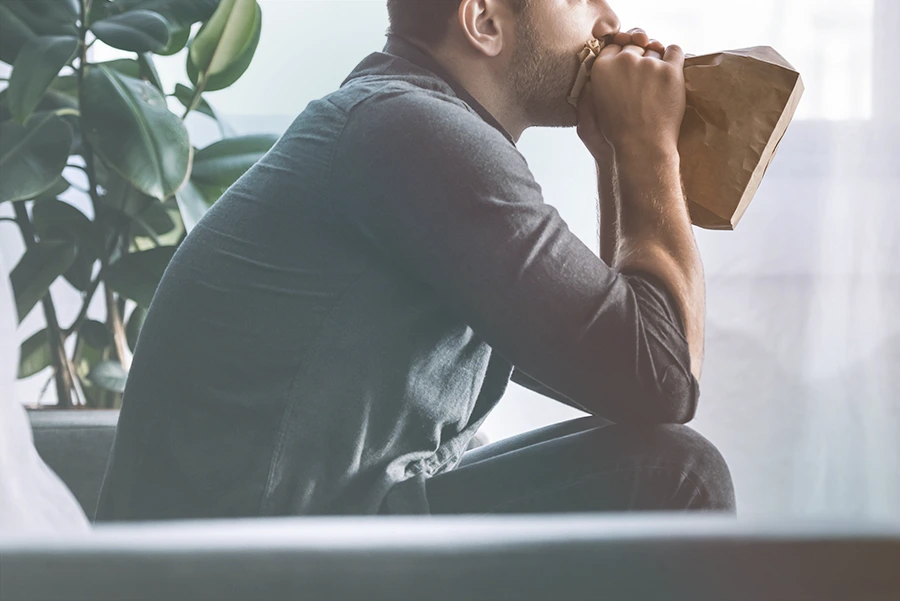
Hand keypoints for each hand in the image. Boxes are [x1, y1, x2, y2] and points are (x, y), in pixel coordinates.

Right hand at [578, 29, 684, 158]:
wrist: (641, 147)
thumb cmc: (617, 134)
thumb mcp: (590, 112)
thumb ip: (590, 91)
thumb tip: (592, 78)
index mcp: (602, 68)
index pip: (613, 47)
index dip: (620, 56)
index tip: (626, 67)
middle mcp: (624, 60)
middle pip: (634, 45)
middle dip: (638, 55)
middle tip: (643, 75)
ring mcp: (649, 64)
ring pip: (655, 50)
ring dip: (657, 60)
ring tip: (656, 82)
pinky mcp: (670, 71)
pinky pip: (675, 51)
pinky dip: (674, 57)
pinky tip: (671, 70)